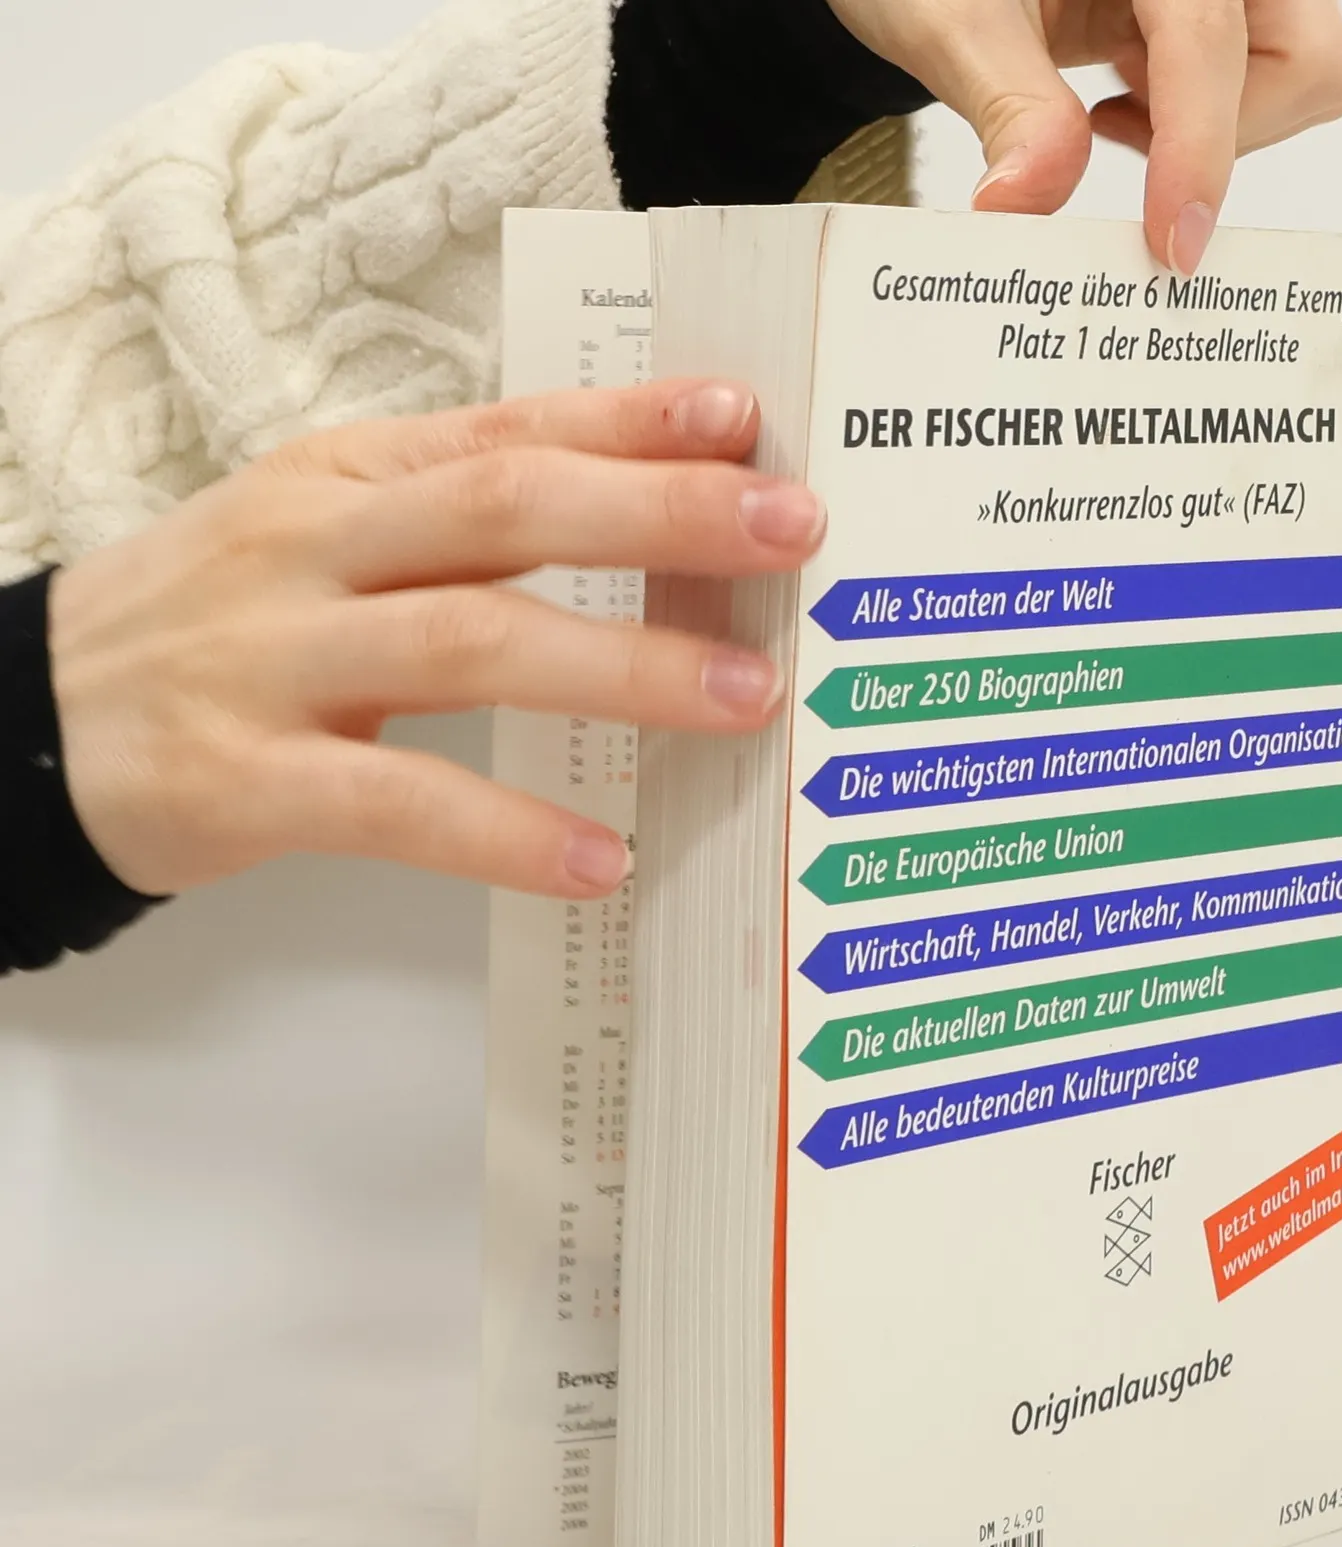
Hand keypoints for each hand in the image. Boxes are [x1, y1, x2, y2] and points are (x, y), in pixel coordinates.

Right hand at [47, 383, 817, 899]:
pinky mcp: (244, 777)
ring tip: (743, 697)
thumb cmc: (223, 625)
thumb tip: (644, 513)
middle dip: (659, 516)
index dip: (629, 422)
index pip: (505, 431)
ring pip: (468, 642)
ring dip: (620, 667)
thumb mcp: (329, 536)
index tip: (744, 419)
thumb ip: (459, 524)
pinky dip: (505, 829)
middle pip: (504, 511)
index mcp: (345, 478)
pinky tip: (598, 856)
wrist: (30, 718)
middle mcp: (313, 547)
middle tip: (789, 531)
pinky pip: (396, 800)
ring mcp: (273, 659)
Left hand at [827, 0, 1341, 272]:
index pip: (1209, 40)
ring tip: (1117, 119)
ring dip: (1216, 128)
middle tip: (1120, 141)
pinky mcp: (1219, 18)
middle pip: (1304, 56)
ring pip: (1301, 73)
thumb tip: (1030, 200)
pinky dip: (1199, 122)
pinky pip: (1260, 86)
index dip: (1197, 152)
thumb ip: (1007, 104)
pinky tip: (1119, 107)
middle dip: (1225, 132)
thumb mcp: (953, 20)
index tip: (1173, 245)